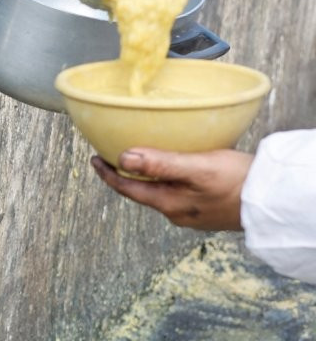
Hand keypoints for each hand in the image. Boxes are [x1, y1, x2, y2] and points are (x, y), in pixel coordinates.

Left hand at [90, 148, 251, 230]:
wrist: (275, 201)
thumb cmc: (238, 182)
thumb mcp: (196, 167)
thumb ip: (159, 163)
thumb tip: (122, 158)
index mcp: (169, 204)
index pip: (127, 188)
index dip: (107, 173)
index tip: (94, 159)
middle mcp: (177, 213)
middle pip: (142, 191)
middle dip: (126, 174)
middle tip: (113, 155)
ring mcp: (193, 214)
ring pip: (160, 192)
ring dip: (148, 176)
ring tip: (141, 159)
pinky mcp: (207, 209)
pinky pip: (178, 193)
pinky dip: (168, 179)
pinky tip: (175, 169)